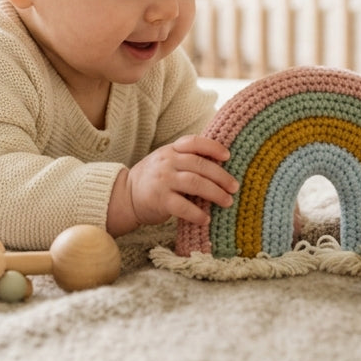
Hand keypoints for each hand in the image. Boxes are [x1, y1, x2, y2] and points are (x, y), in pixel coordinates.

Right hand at [121, 135, 237, 228]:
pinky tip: (206, 219)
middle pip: (200, 165)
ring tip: (227, 202)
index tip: (227, 156)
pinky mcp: (160, 200)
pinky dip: (197, 213)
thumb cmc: (154, 179)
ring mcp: (163, 180)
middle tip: (234, 187)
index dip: (212, 147)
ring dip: (215, 193)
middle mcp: (167, 162)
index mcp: (171, 150)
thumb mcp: (167, 161)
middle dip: (221, 177)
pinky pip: (183, 206)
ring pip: (195, 183)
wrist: (126, 196)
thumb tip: (221, 166)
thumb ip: (187, 159)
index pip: (194, 142)